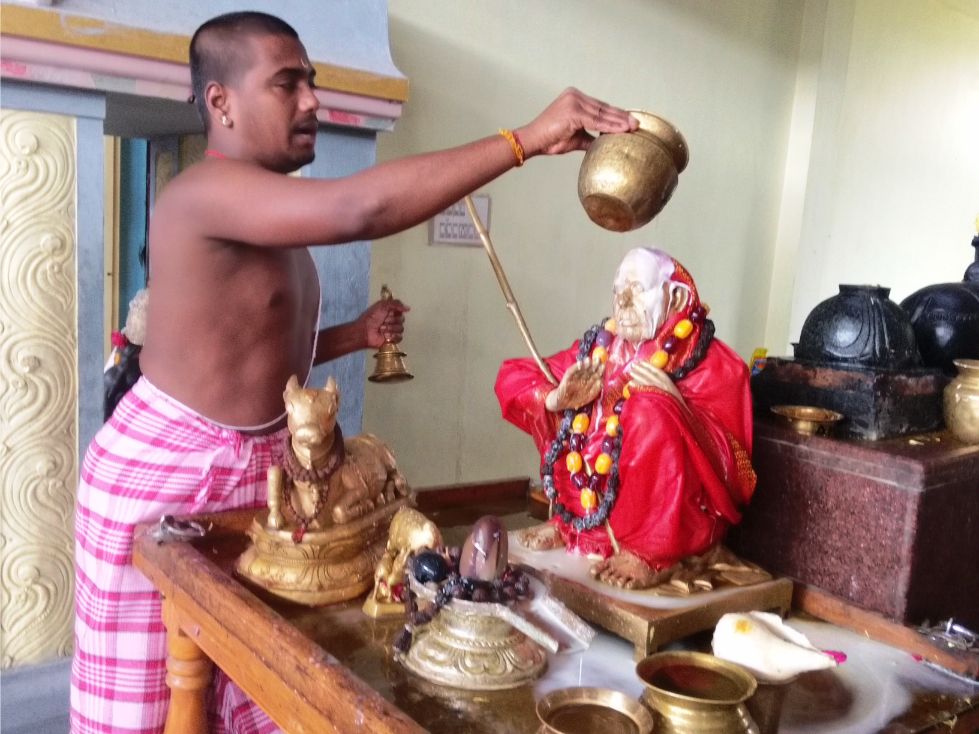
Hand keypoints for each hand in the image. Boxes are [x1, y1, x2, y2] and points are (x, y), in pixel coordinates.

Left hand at [359, 298, 409, 348]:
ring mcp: (393, 331)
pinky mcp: (393, 340)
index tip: (387, 313)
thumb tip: (408, 308)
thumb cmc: (371, 317)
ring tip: (381, 329)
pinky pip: (400, 337)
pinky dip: (393, 336)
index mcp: (391, 312)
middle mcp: (393, 321)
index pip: (400, 312)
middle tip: (382, 322)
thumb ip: (396, 304)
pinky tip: (385, 336)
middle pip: (401, 320)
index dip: (394, 313)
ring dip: (390, 328)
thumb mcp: (382, 305)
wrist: (365, 331)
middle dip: (391, 321)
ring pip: (401, 329)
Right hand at [516, 88, 637, 157]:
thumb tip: (604, 145)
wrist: (532, 141)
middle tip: (636, 123)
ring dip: (620, 121)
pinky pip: (597, 121)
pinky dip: (611, 127)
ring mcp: (574, 102)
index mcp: (574, 98)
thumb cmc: (550, 140)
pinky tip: (622, 130)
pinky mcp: (574, 112)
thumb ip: (590, 138)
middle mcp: (575, 96)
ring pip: (602, 114)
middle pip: (603, 108)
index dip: (615, 115)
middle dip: (621, 117)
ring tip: (633, 126)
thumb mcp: (575, 138)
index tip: (628, 121)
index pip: (599, 107)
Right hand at [545, 355, 604, 411]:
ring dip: (585, 364)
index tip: (603, 365)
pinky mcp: (567, 377)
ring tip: (589, 360)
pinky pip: (572, 371)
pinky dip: (576, 367)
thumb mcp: (588, 397)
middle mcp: (582, 378)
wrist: (561, 402)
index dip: (599, 370)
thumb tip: (601, 381)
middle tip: (598, 359)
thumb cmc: (575, 400)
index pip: (595, 374)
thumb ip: (595, 390)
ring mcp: (575, 377)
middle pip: (589, 370)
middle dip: (594, 364)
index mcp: (588, 382)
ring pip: (581, 369)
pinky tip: (580, 364)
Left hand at [628, 361, 683, 403]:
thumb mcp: (673, 394)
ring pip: (647, 381)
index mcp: (670, 383)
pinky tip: (631, 383)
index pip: (658, 372)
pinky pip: (645, 390)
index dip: (649, 366)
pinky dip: (637, 386)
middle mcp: (665, 385)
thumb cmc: (676, 406)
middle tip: (633, 365)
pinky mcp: (656, 398)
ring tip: (631, 372)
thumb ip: (664, 388)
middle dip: (641, 369)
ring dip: (638, 375)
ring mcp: (660, 391)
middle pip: (651, 375)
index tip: (642, 362)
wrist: (682, 415)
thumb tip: (653, 383)